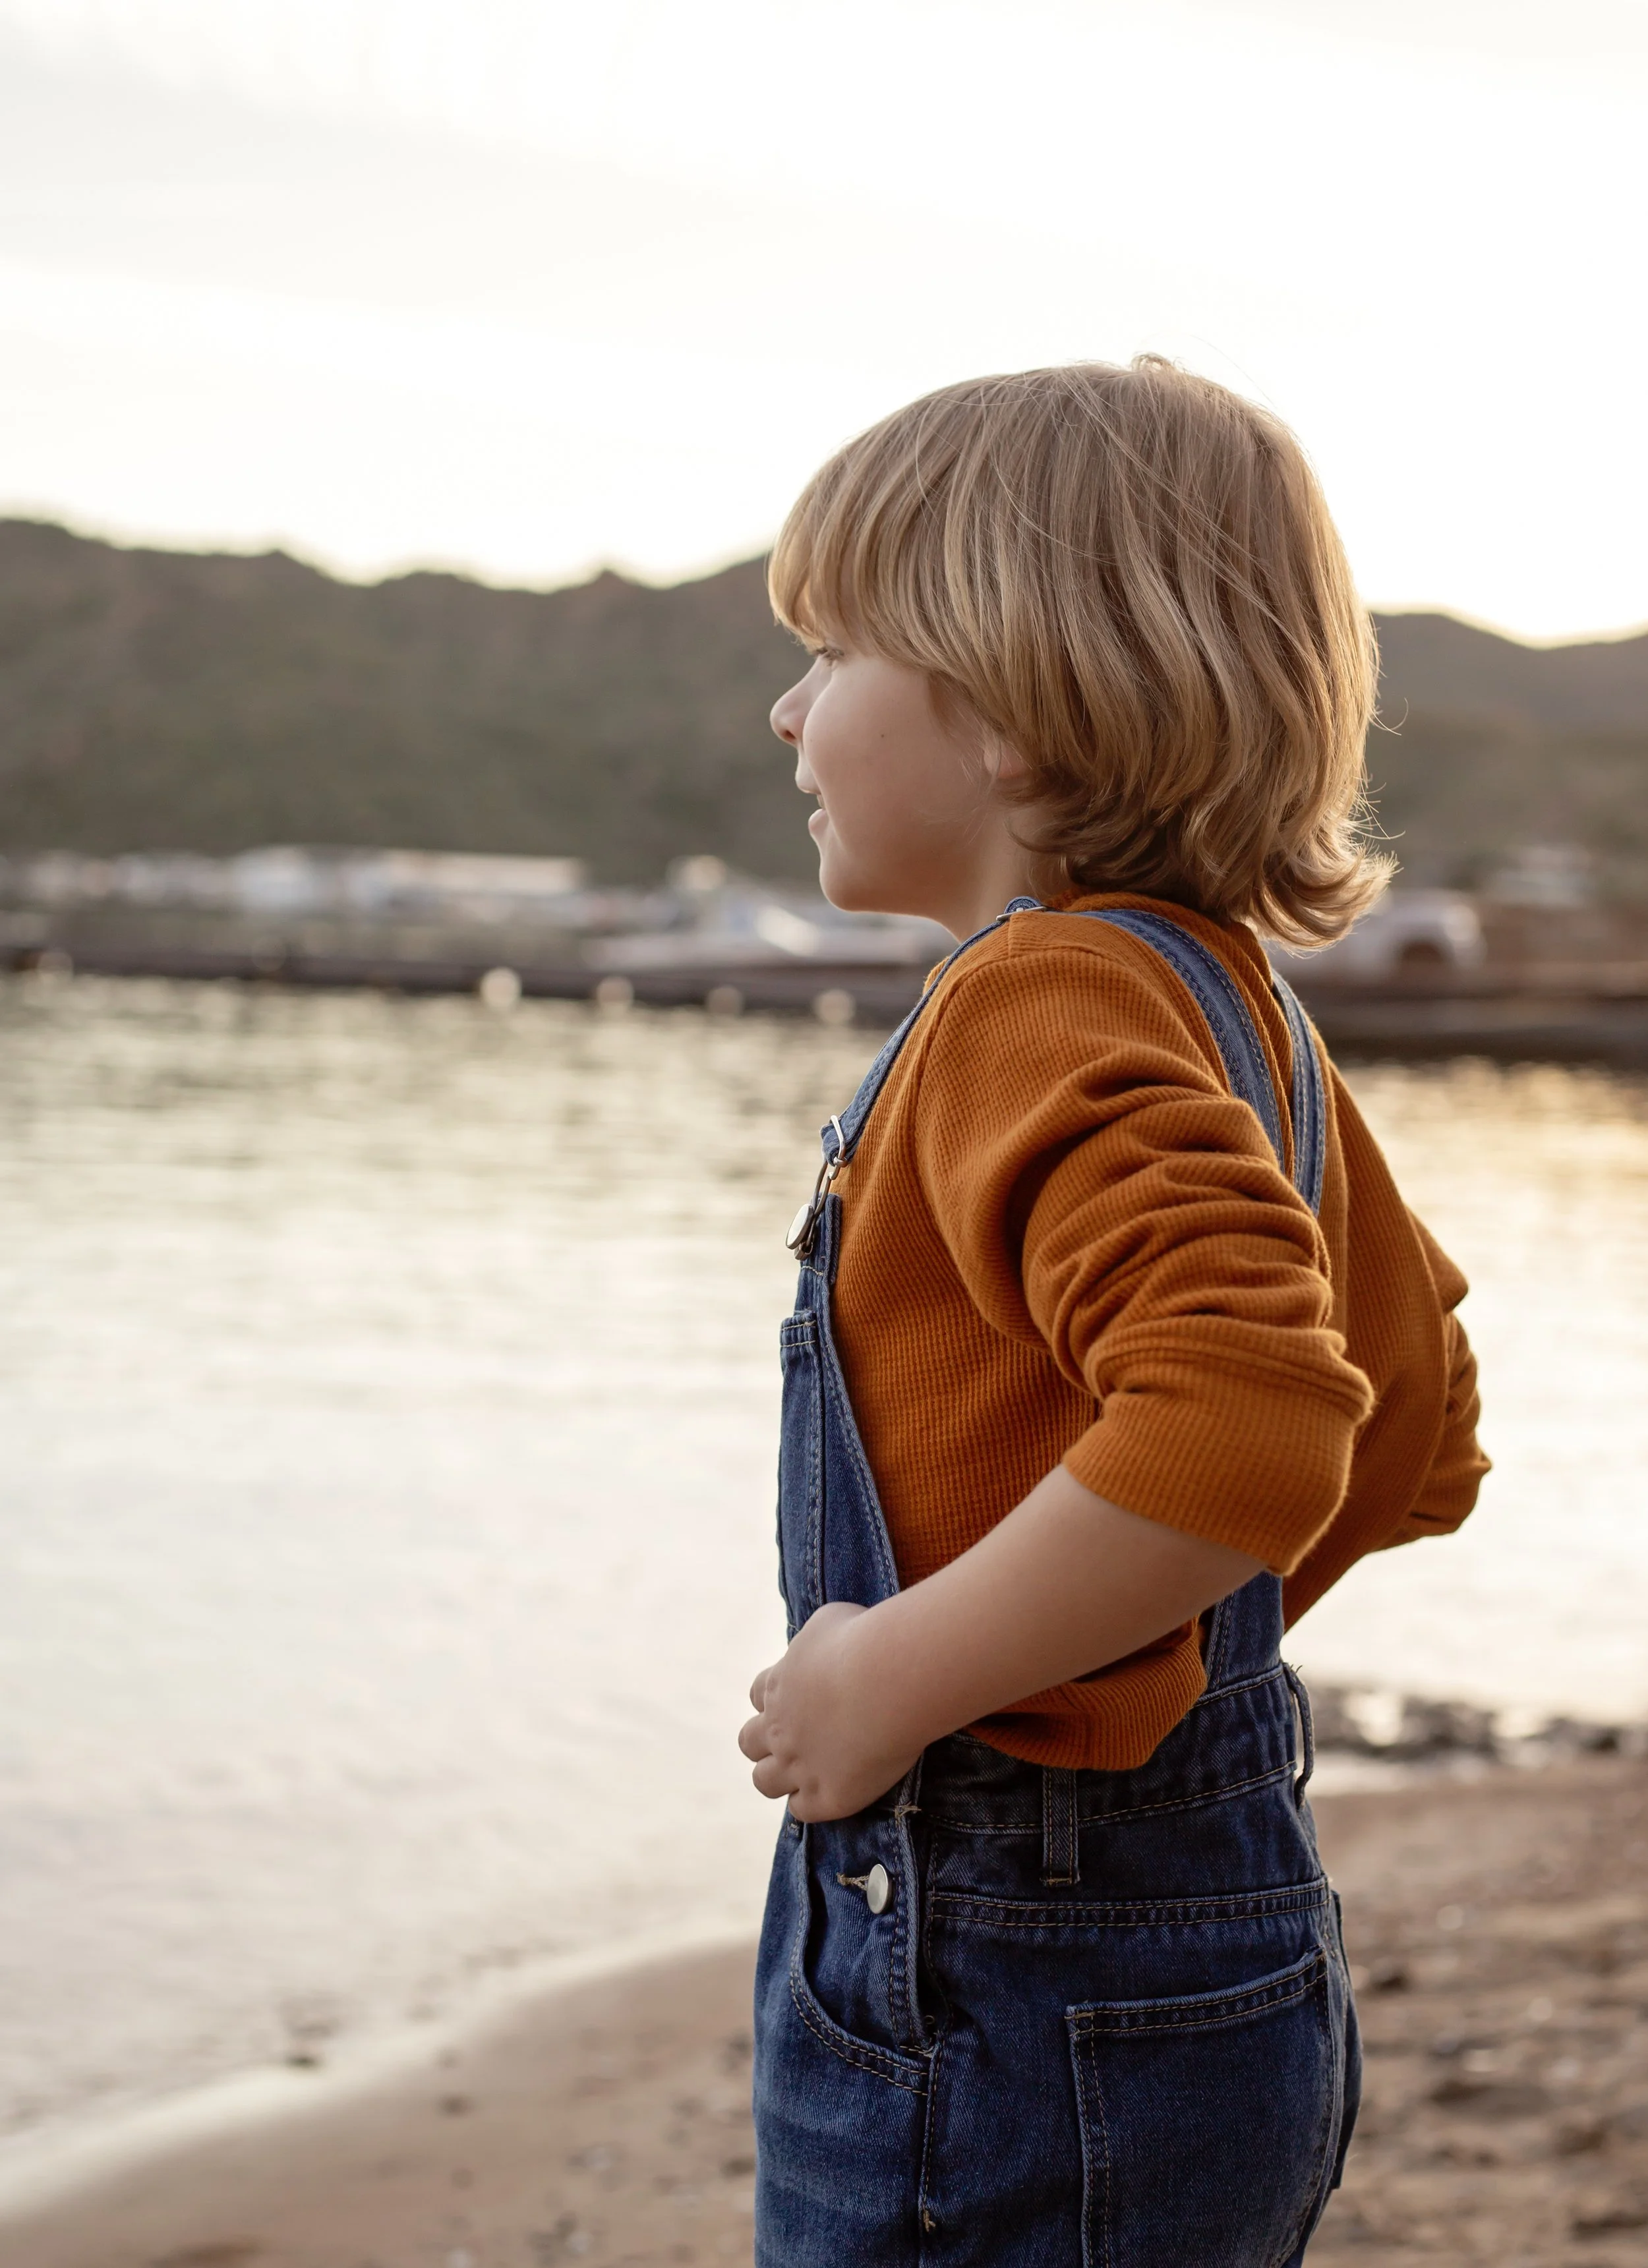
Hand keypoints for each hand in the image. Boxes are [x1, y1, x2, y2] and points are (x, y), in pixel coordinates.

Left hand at [738, 1601, 926, 1822]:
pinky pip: (801, 1810)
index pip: (758, 1695)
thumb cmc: (865, 1640)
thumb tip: (824, 1647)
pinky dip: (812, 1802)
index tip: (803, 1700)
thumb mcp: (831, 1621)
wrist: (889, 1680)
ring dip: (781, 1777)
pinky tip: (836, 1789)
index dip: (776, 1700)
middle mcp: (778, 1728)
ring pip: (764, 1781)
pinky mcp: (826, 1796)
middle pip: (748, 1741)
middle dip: (767, 1742)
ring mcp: (798, 1766)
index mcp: (777, 1685)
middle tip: (802, 1739)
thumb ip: (816, 1641)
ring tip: (813, 1772)